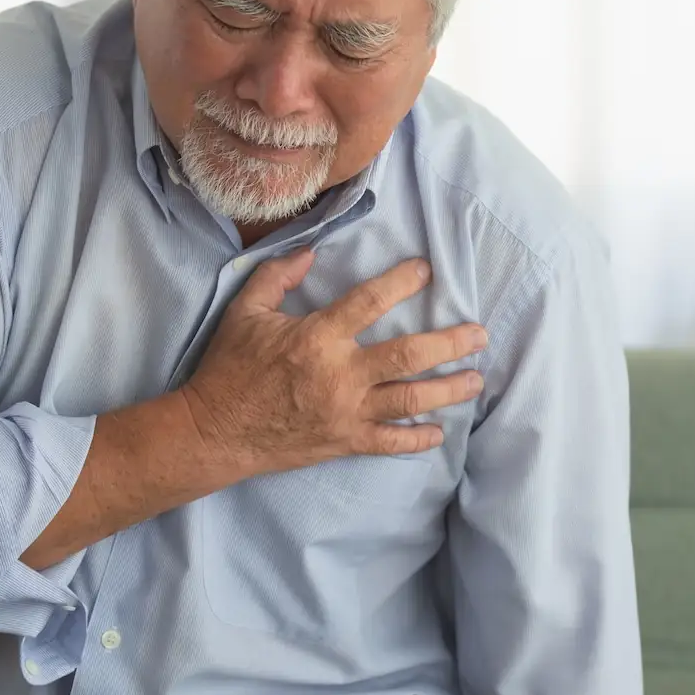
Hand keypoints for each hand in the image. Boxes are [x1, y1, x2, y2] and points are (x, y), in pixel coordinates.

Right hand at [180, 250, 487, 474]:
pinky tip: (439, 432)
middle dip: (450, 345)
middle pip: (409, 357)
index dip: (401, 282)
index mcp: (317, 338)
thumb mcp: (245, 312)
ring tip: (475, 380)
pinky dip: (417, 439)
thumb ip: (278, 276)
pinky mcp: (343, 443)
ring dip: (448, 390)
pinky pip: (389, 443)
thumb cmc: (229, 368)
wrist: (215, 432)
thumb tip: (311, 251)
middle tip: (479, 335)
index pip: (370, 302)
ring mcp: (345, 413)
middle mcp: (340, 376)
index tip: (426, 270)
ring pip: (409, 400)